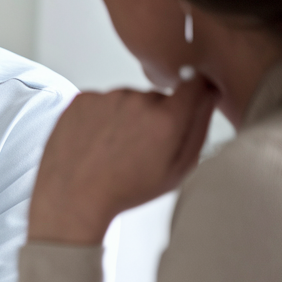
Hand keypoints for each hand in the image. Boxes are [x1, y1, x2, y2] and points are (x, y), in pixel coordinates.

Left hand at [29, 77, 217, 244]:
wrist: (72, 198)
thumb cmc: (124, 190)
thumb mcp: (178, 171)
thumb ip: (199, 129)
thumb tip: (209, 98)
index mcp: (166, 119)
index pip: (195, 83)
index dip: (196, 92)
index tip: (191, 102)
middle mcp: (137, 100)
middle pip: (158, 97)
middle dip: (155, 116)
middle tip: (140, 148)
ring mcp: (107, 97)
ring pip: (128, 100)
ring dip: (126, 117)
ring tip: (114, 149)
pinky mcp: (82, 99)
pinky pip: (101, 101)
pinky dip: (101, 117)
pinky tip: (96, 142)